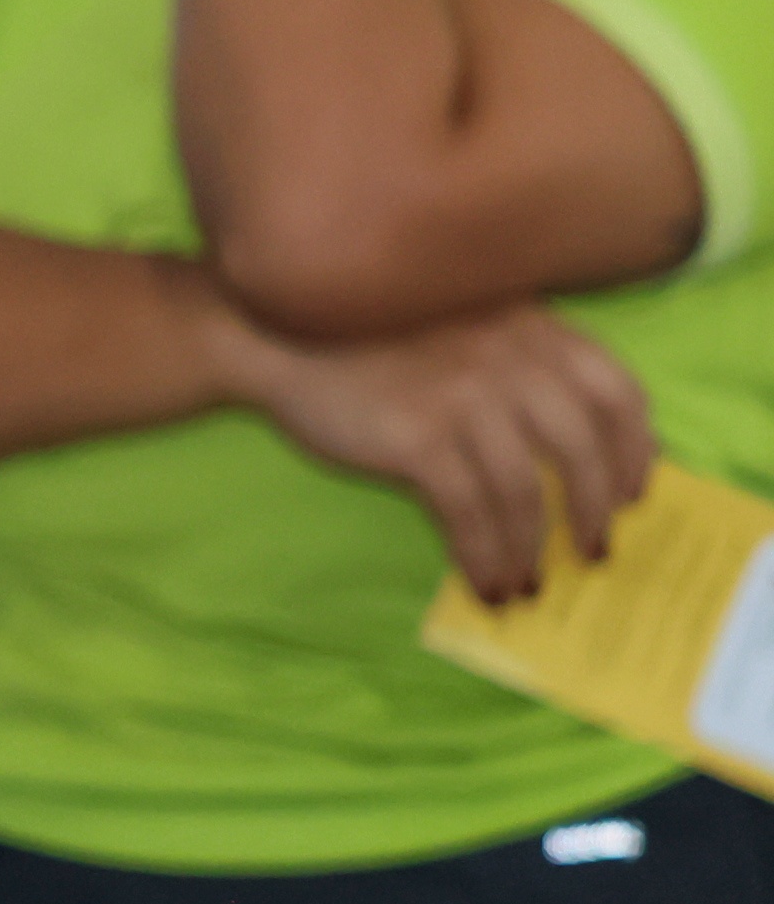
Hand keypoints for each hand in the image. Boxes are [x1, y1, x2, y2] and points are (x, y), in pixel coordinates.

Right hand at [211, 291, 655, 599]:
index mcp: (528, 325)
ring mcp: (463, 397)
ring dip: (534, 548)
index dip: (634, 447)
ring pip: (527, 490)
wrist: (269, 333)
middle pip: (582, 445)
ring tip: (529, 582)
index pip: (615, 389)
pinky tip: (484, 580)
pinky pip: (470, 512)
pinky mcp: (416, 439)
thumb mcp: (459, 321)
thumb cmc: (363, 334)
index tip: (635, 490)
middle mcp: (508, 356)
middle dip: (595, 509)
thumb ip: (516, 357)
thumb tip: (564, 441)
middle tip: (593, 550)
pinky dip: (485, 555)